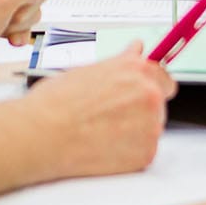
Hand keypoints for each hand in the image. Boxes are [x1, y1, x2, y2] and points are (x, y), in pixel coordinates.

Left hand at [0, 0, 71, 59]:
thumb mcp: (4, 0)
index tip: (19, 2)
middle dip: (27, 8)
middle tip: (7, 16)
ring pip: (35, 5)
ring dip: (22, 22)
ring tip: (2, 26)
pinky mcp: (2, 12)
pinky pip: (26, 18)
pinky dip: (20, 30)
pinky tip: (8, 37)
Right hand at [25, 45, 175, 179]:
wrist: (42, 134)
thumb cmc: (58, 102)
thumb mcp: (90, 70)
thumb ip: (122, 63)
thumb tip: (137, 50)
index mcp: (138, 69)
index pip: (163, 78)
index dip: (150, 86)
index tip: (142, 92)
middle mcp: (149, 94)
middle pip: (159, 104)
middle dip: (140, 109)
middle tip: (111, 115)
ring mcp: (150, 126)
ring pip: (151, 128)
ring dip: (135, 130)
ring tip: (103, 130)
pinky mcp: (145, 154)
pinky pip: (144, 151)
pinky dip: (129, 152)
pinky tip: (104, 145)